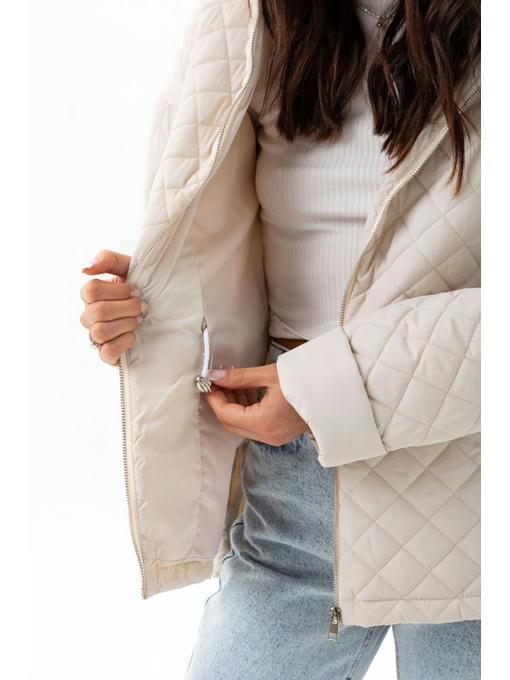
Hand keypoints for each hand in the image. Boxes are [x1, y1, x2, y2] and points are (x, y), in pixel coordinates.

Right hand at [80, 250, 146, 365]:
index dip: (117, 291)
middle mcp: (89, 316)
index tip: (136, 290)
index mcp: (91, 295)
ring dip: (126, 324)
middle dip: (126, 307)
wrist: (163, 309)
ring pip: (100, 332)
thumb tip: (85, 269)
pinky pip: (107, 352)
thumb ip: (108, 259)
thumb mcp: (129, 266)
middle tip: (143, 306)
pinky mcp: (108, 355)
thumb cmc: (142, 286)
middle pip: (97, 312)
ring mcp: (97, 336)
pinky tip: (135, 335)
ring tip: (140, 320)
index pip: (91, 290)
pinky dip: (124, 342)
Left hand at [203, 363, 308, 445]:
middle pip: (231, 423)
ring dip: (234, 406)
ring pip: (242, 425)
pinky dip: (246, 411)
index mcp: (263, 422)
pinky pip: (254, 426)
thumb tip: (216, 376)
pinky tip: (247, 392)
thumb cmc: (307, 380)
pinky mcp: (280, 434)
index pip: (226, 414)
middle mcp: (267, 436)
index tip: (209, 383)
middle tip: (218, 382)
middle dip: (221, 403)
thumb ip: (239, 377)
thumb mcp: (269, 375)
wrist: (336, 390)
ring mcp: (275, 437)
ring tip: (234, 383)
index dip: (214, 398)